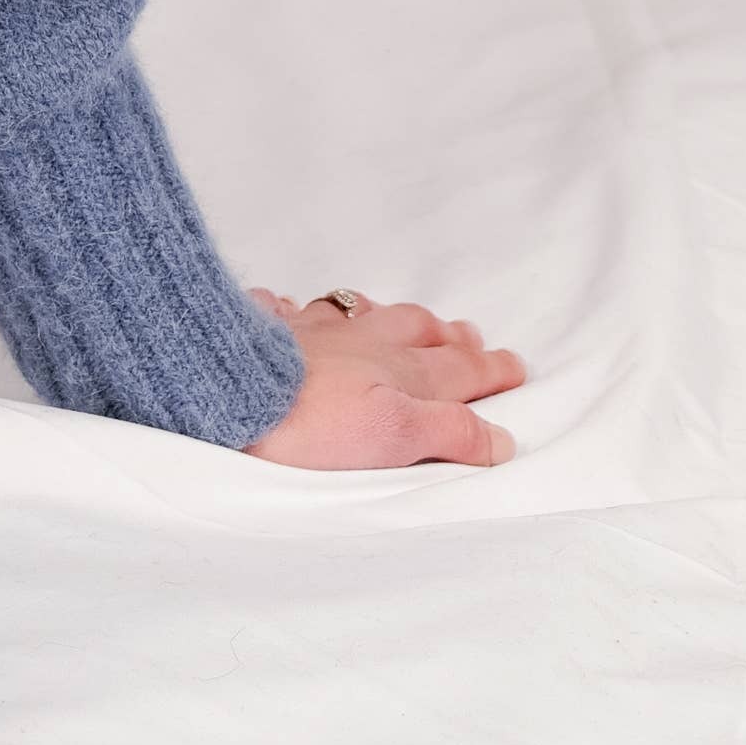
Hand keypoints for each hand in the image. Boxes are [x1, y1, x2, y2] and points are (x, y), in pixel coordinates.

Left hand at [242, 288, 524, 468]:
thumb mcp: (395, 437)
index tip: (514, 365)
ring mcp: (313, 331)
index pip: (455, 370)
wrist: (232, 389)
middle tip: (471, 337)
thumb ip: (449, 432)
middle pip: (415, 331)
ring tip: (404, 318)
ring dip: (390, 316)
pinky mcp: (266, 331)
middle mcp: (361, 342)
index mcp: (398, 371)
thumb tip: (501, 437)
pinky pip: (287, 310)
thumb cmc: (313, 422)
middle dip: (449, 337)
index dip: (488, 370)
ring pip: (361, 314)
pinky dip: (299, 310)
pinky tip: (292, 307)